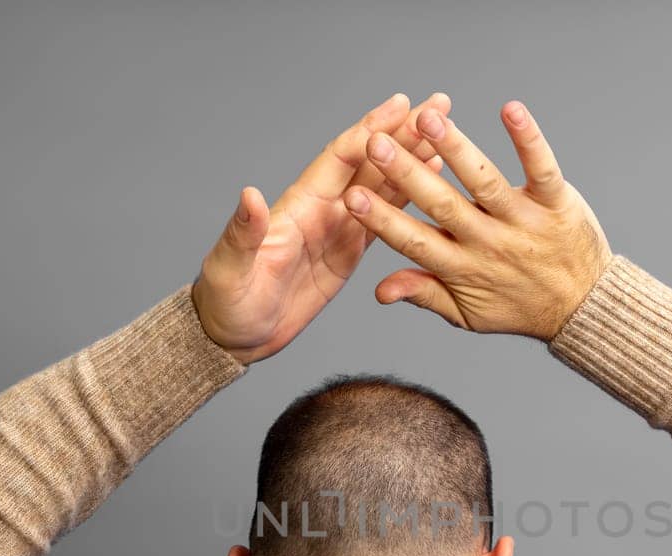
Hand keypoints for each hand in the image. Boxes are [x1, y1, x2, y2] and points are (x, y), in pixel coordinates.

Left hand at [191, 92, 450, 364]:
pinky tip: (433, 183)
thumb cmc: (226, 302)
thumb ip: (244, 232)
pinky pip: (386, 218)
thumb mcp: (230, 268)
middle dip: (403, 133)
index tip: (402, 108)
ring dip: (413, 159)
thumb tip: (250, 196)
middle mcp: (322, 209)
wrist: (234, 334)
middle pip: (370, 162)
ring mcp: (338, 228)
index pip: (341, 159)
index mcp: (299, 206)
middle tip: (438, 103)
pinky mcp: (348, 251)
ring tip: (446, 135)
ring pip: (383, 185)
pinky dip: (410, 198)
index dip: (371, 132)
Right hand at [340, 100, 612, 340]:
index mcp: (462, 268)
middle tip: (377, 143)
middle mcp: (490, 243)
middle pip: (442, 204)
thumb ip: (424, 294)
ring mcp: (523, 221)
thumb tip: (379, 290)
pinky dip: (527, 138)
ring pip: (485, 181)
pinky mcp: (555, 202)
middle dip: (407, 173)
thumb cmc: (520, 307)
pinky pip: (541, 167)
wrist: (584, 307)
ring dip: (457, 148)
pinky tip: (510, 109)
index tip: (352, 196)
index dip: (382, 220)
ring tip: (429, 119)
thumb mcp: (468, 315)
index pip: (414, 241)